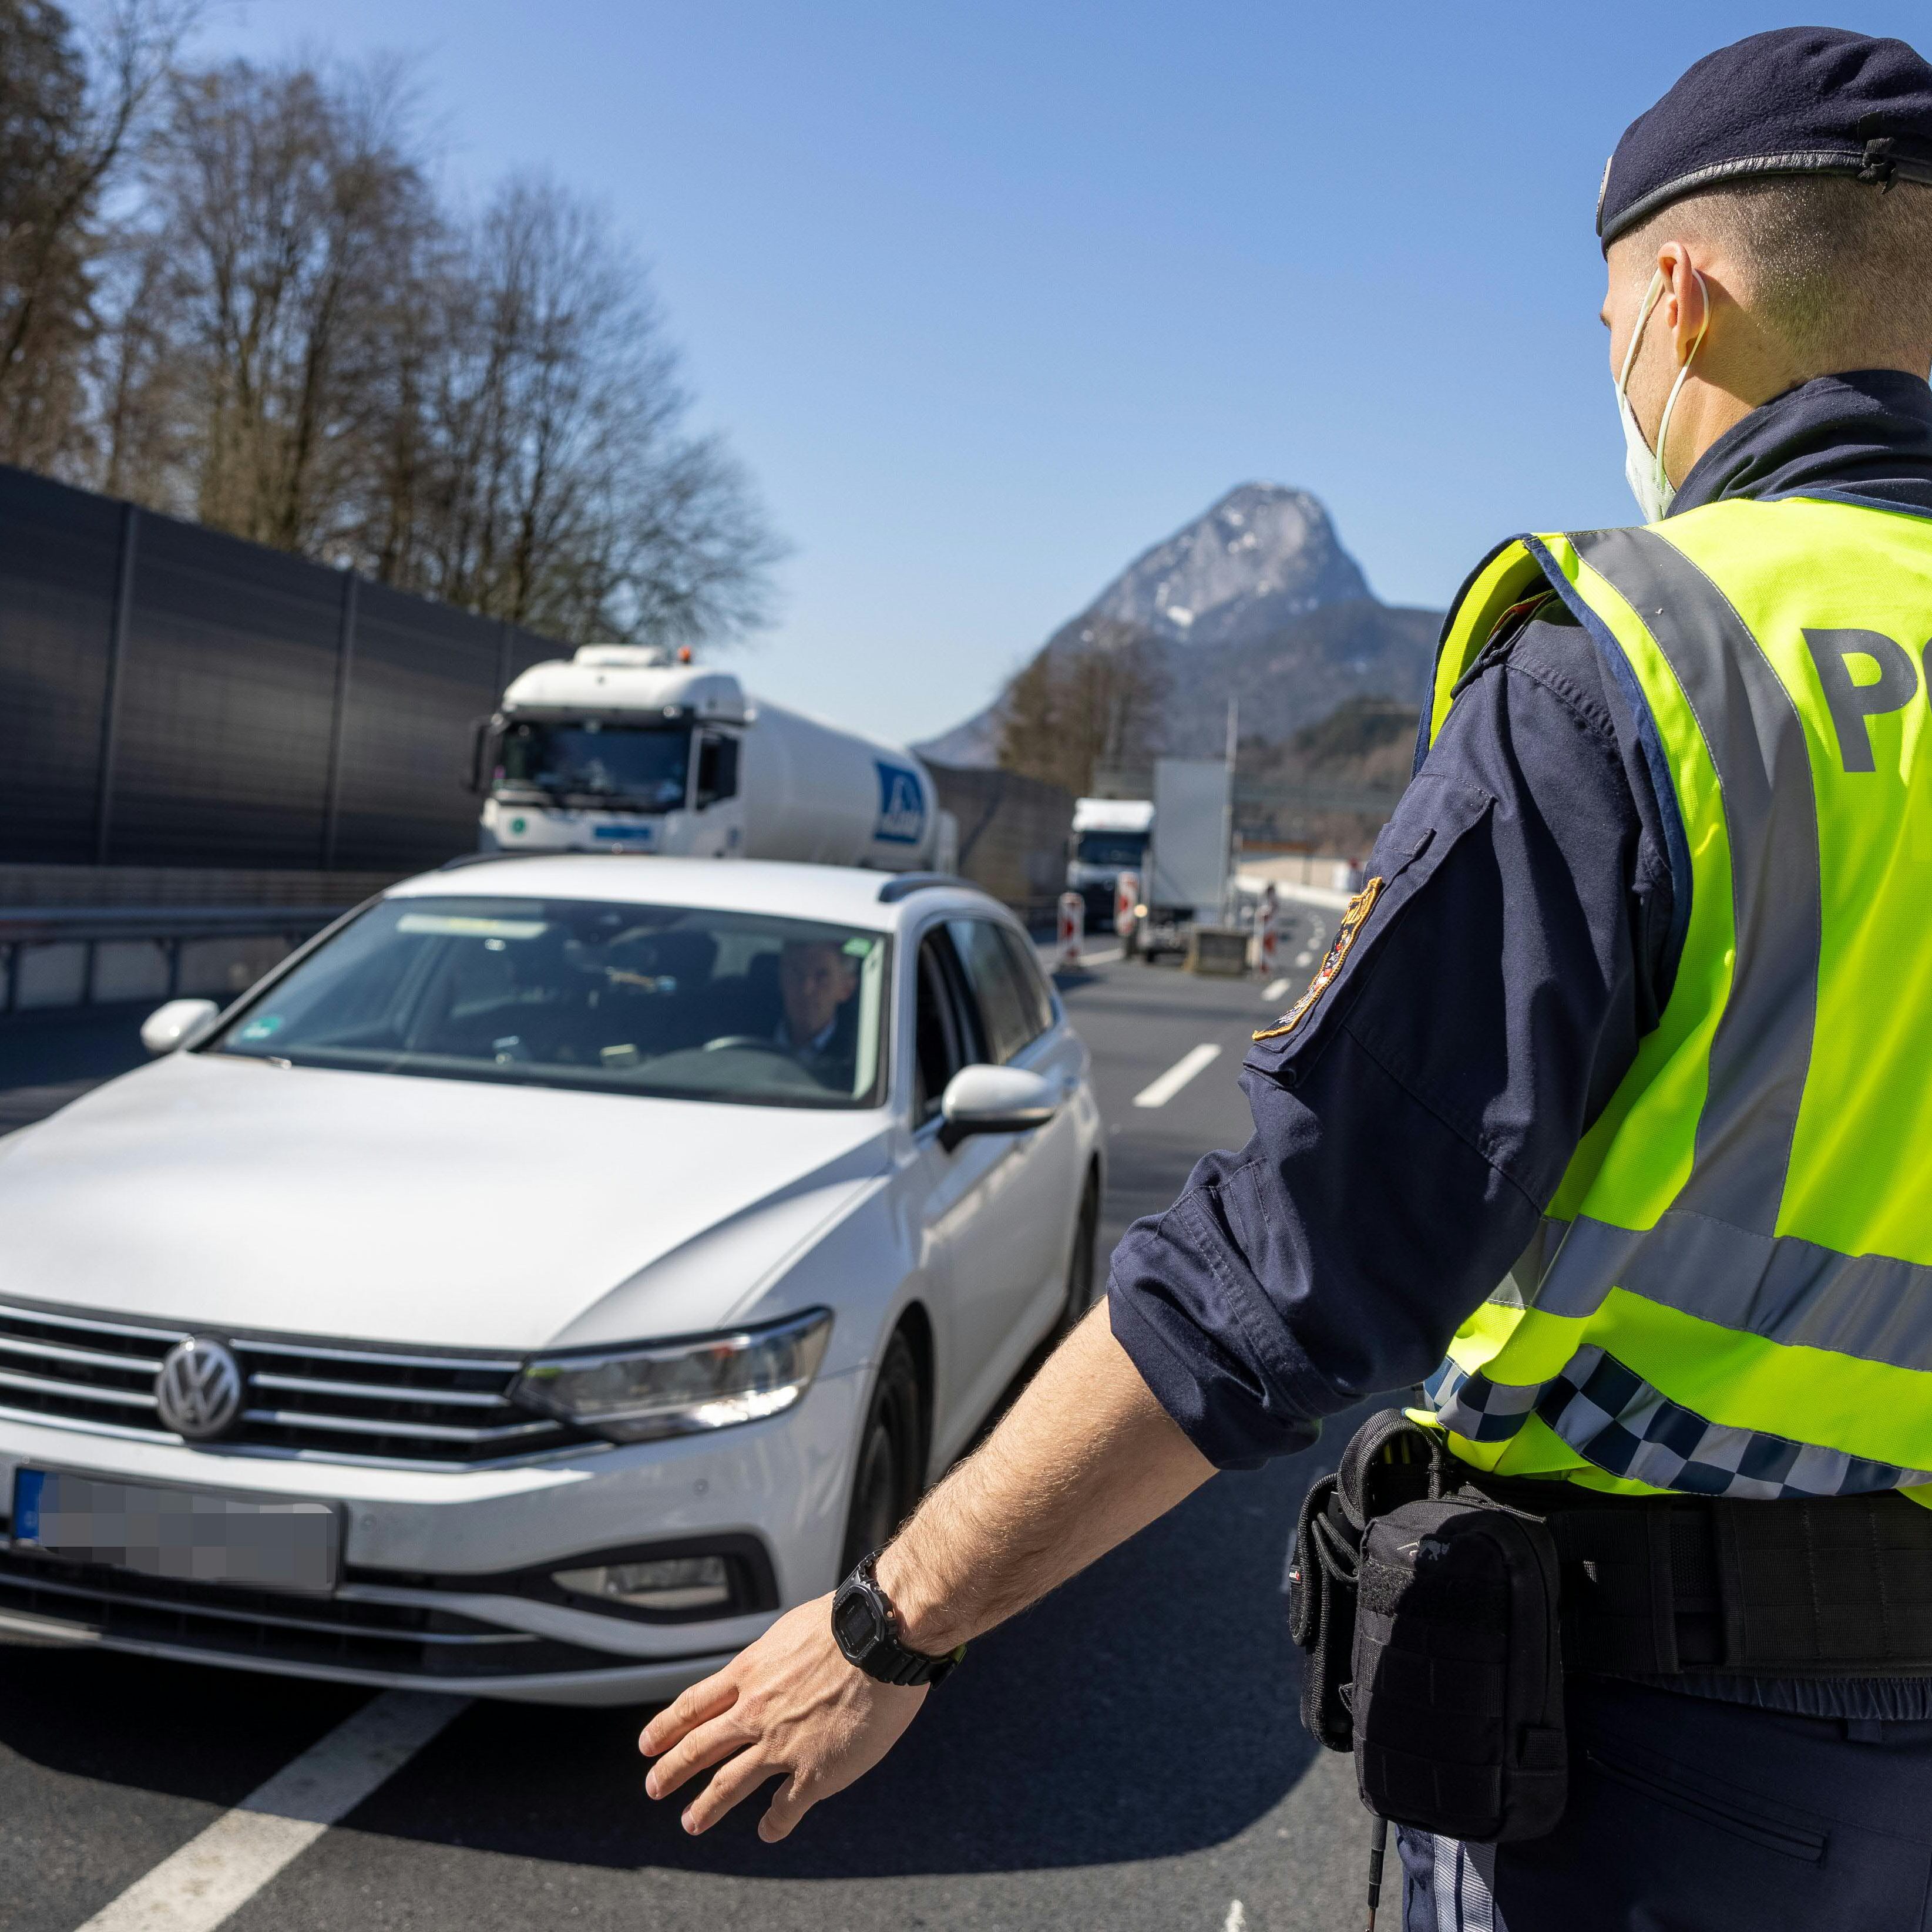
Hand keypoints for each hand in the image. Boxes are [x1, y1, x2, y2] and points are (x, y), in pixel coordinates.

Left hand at [639, 1595, 927, 1840]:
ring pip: (729, 1785)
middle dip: (671, 1769)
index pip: (693, 1704)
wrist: (882, 1637)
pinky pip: (785, 1808)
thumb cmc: (846, 1624)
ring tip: (692, 1823)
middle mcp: (756, 1711)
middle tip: (654, 1786)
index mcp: (750, 1672)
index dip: (665, 1727)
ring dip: (706, 1807)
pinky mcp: (815, 1772)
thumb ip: (773, 1659)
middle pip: (699, 1747)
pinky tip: (768, 1832)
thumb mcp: (790, 1631)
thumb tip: (770, 1668)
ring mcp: (782, 1745)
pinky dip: (774, 1824)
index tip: (647, 1744)